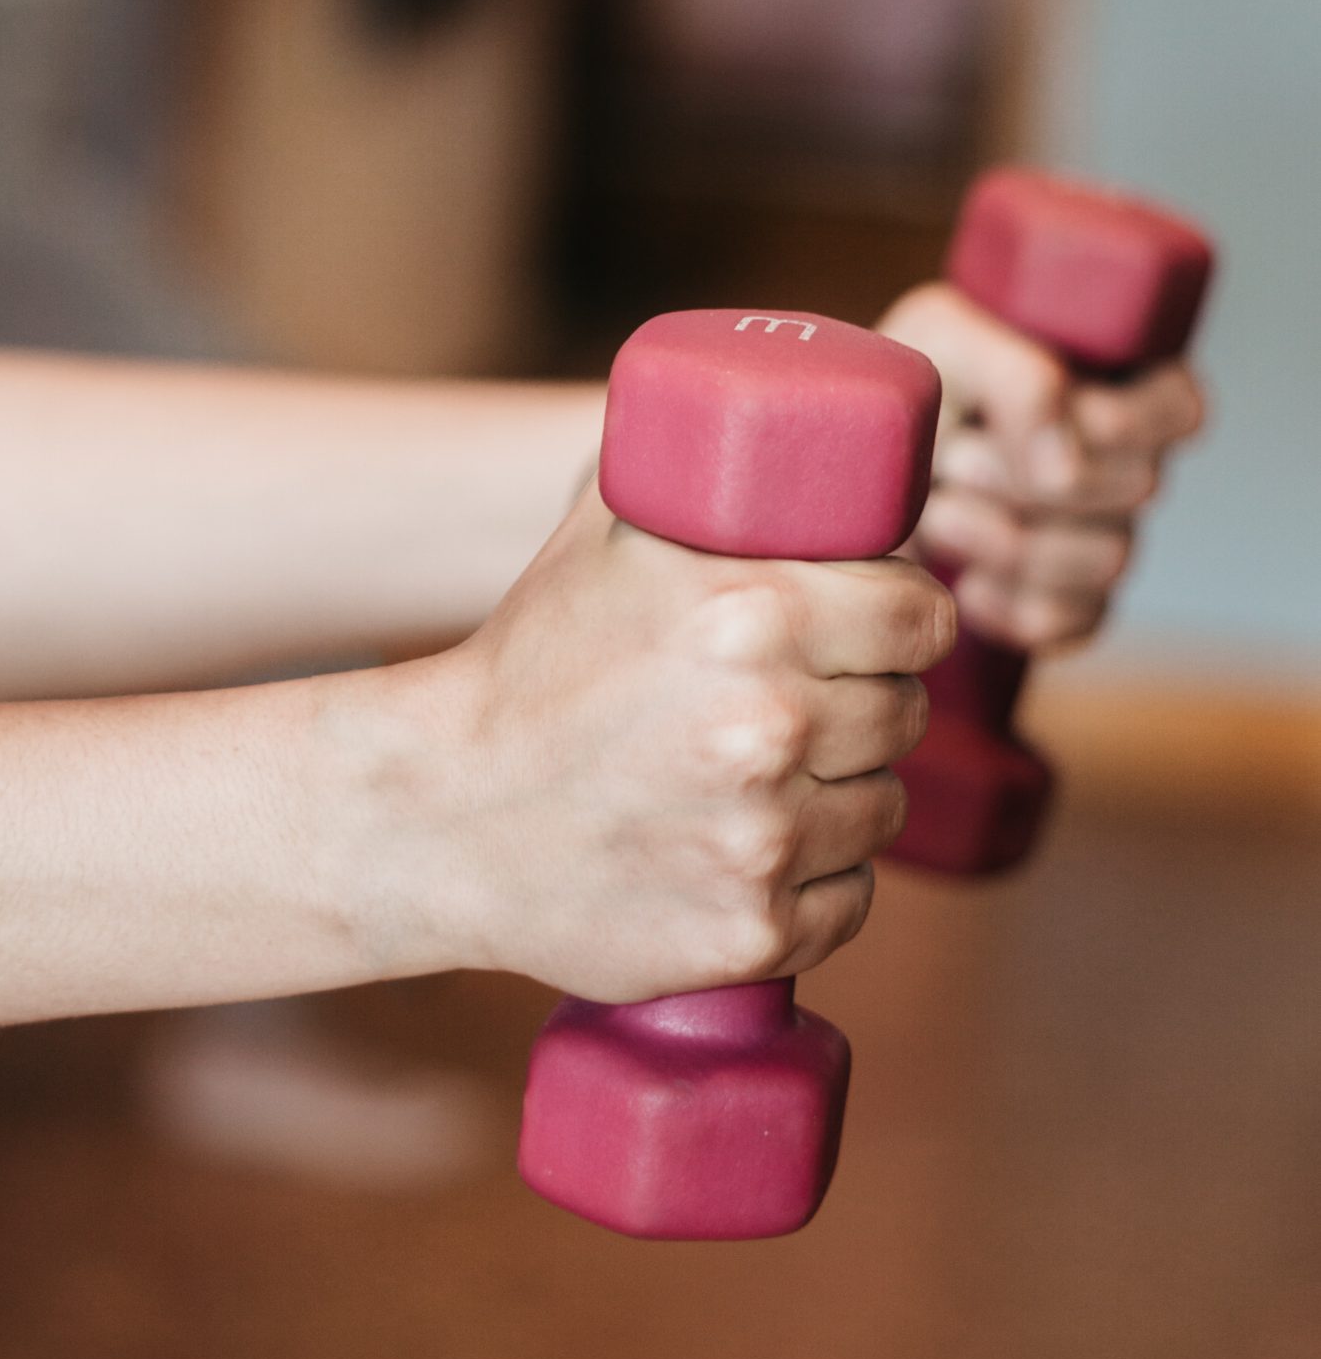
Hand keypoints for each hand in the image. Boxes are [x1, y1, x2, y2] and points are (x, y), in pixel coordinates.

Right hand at [414, 484, 953, 1003]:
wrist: (436, 813)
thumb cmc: (529, 662)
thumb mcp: (608, 535)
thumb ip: (705, 475)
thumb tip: (797, 427)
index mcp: (754, 613)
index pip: (923, 617)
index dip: (904, 620)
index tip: (876, 630)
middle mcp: (771, 726)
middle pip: (906, 711)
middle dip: (864, 703)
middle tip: (799, 703)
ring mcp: (764, 840)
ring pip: (882, 808)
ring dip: (841, 792)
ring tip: (761, 778)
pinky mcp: (752, 931)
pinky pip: (849, 899)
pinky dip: (814, 881)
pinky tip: (747, 849)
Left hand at [880, 283, 1206, 653]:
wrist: (842, 474)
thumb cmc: (903, 389)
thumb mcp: (942, 339)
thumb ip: (1017, 376)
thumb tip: (1065, 468)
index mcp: (1113, 381)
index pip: (1180, 408)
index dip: (1122, 420)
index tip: (1045, 413)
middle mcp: (1122, 463)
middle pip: (1138, 487)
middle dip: (1028, 476)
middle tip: (953, 459)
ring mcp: (1099, 538)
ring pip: (1106, 559)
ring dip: (1004, 537)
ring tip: (936, 512)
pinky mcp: (1065, 603)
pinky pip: (1070, 622)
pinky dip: (1004, 605)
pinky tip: (959, 579)